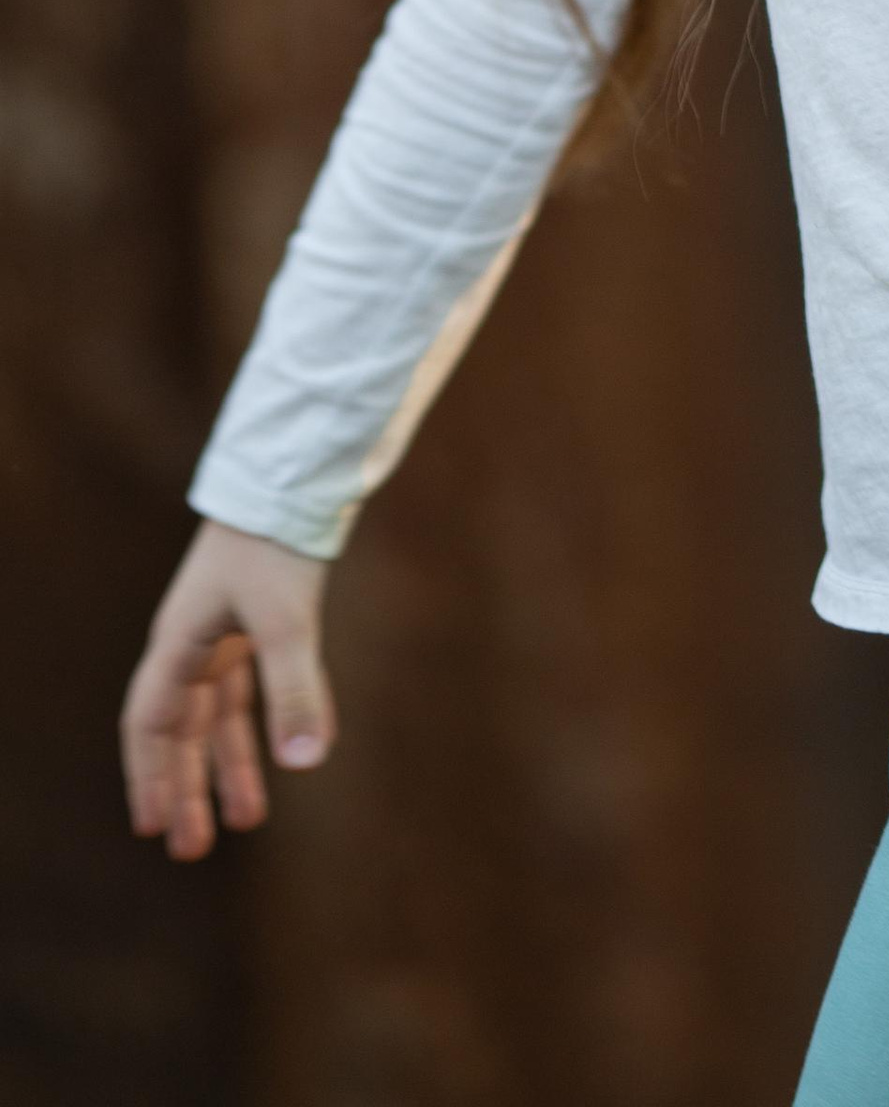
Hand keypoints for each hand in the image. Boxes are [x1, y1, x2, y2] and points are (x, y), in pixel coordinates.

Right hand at [121, 520, 335, 860]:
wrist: (297, 472)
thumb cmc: (277, 542)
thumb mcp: (286, 619)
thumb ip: (296, 689)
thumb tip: (307, 763)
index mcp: (180, 641)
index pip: (148, 723)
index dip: (149, 774)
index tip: (153, 825)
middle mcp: (194, 639)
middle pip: (179, 728)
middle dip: (185, 786)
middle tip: (192, 848)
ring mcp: (225, 627)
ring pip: (216, 712)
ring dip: (226, 762)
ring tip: (243, 821)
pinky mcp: (259, 616)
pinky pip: (249, 685)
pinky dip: (264, 721)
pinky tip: (292, 751)